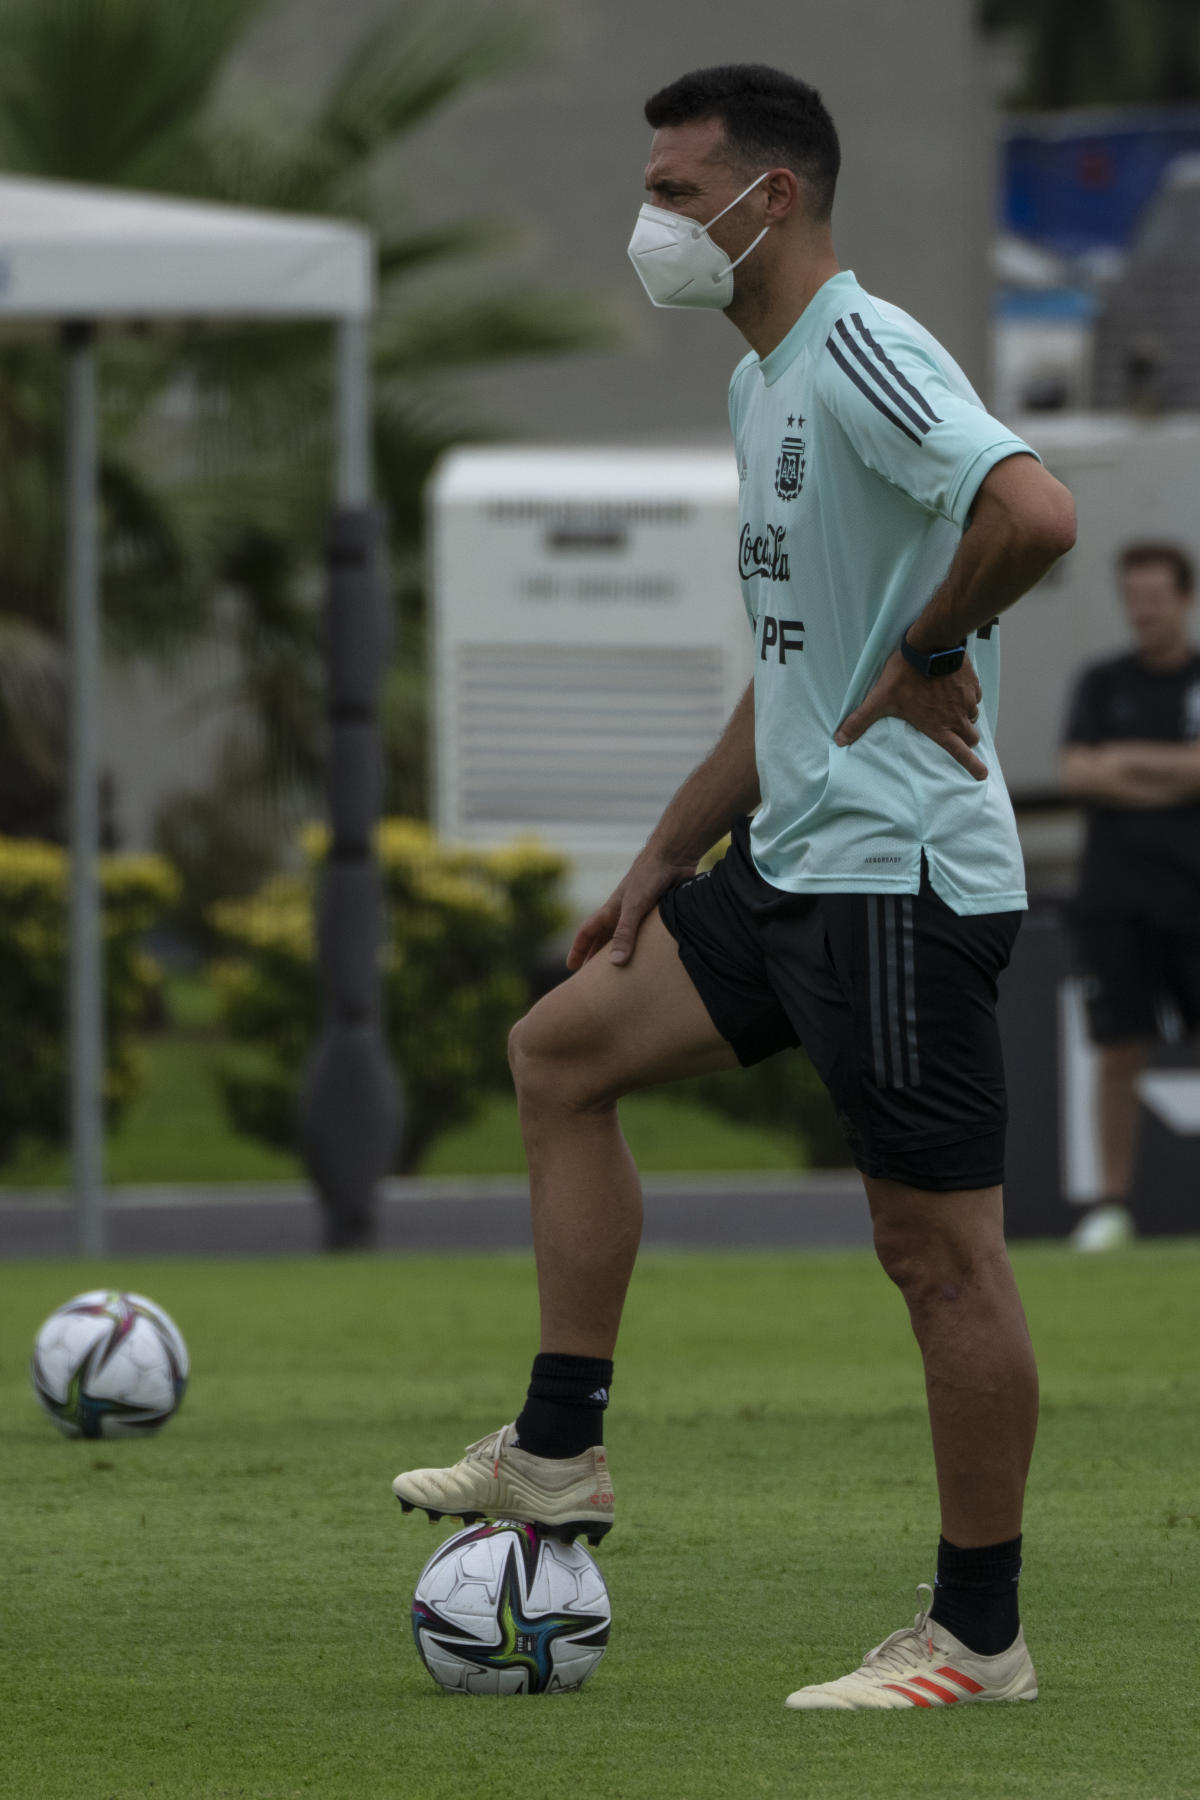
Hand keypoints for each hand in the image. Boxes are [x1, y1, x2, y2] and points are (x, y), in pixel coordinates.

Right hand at [566, 847, 696, 968]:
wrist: (673, 857)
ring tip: (619, 972)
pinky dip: (643, 947)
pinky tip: (650, 957)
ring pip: (625, 938)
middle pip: (604, 938)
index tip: (572, 967)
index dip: (578, 949)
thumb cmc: (648, 877)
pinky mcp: (657, 913)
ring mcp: (640, 912)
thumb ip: (625, 934)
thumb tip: (615, 963)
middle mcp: (623, 913)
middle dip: (595, 957)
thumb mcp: (633, 907)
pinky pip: (646, 935)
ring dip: (620, 952)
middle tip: (591, 978)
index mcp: (611, 910)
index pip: (588, 932)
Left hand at [835, 649, 986, 780]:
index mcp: (938, 726)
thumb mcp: (880, 699)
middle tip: (961, 740)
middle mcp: (957, 716)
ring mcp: (967, 699)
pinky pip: (975, 697)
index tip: (981, 775)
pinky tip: (956, 692)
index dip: (972, 766)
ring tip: (952, 712)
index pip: (960, 753)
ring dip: (966, 719)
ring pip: (973, 717)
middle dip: (967, 742)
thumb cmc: (905, 675)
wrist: (930, 644)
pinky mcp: (972, 683)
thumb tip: (840, 740)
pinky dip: (968, 699)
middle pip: (972, 738)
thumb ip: (860, 721)